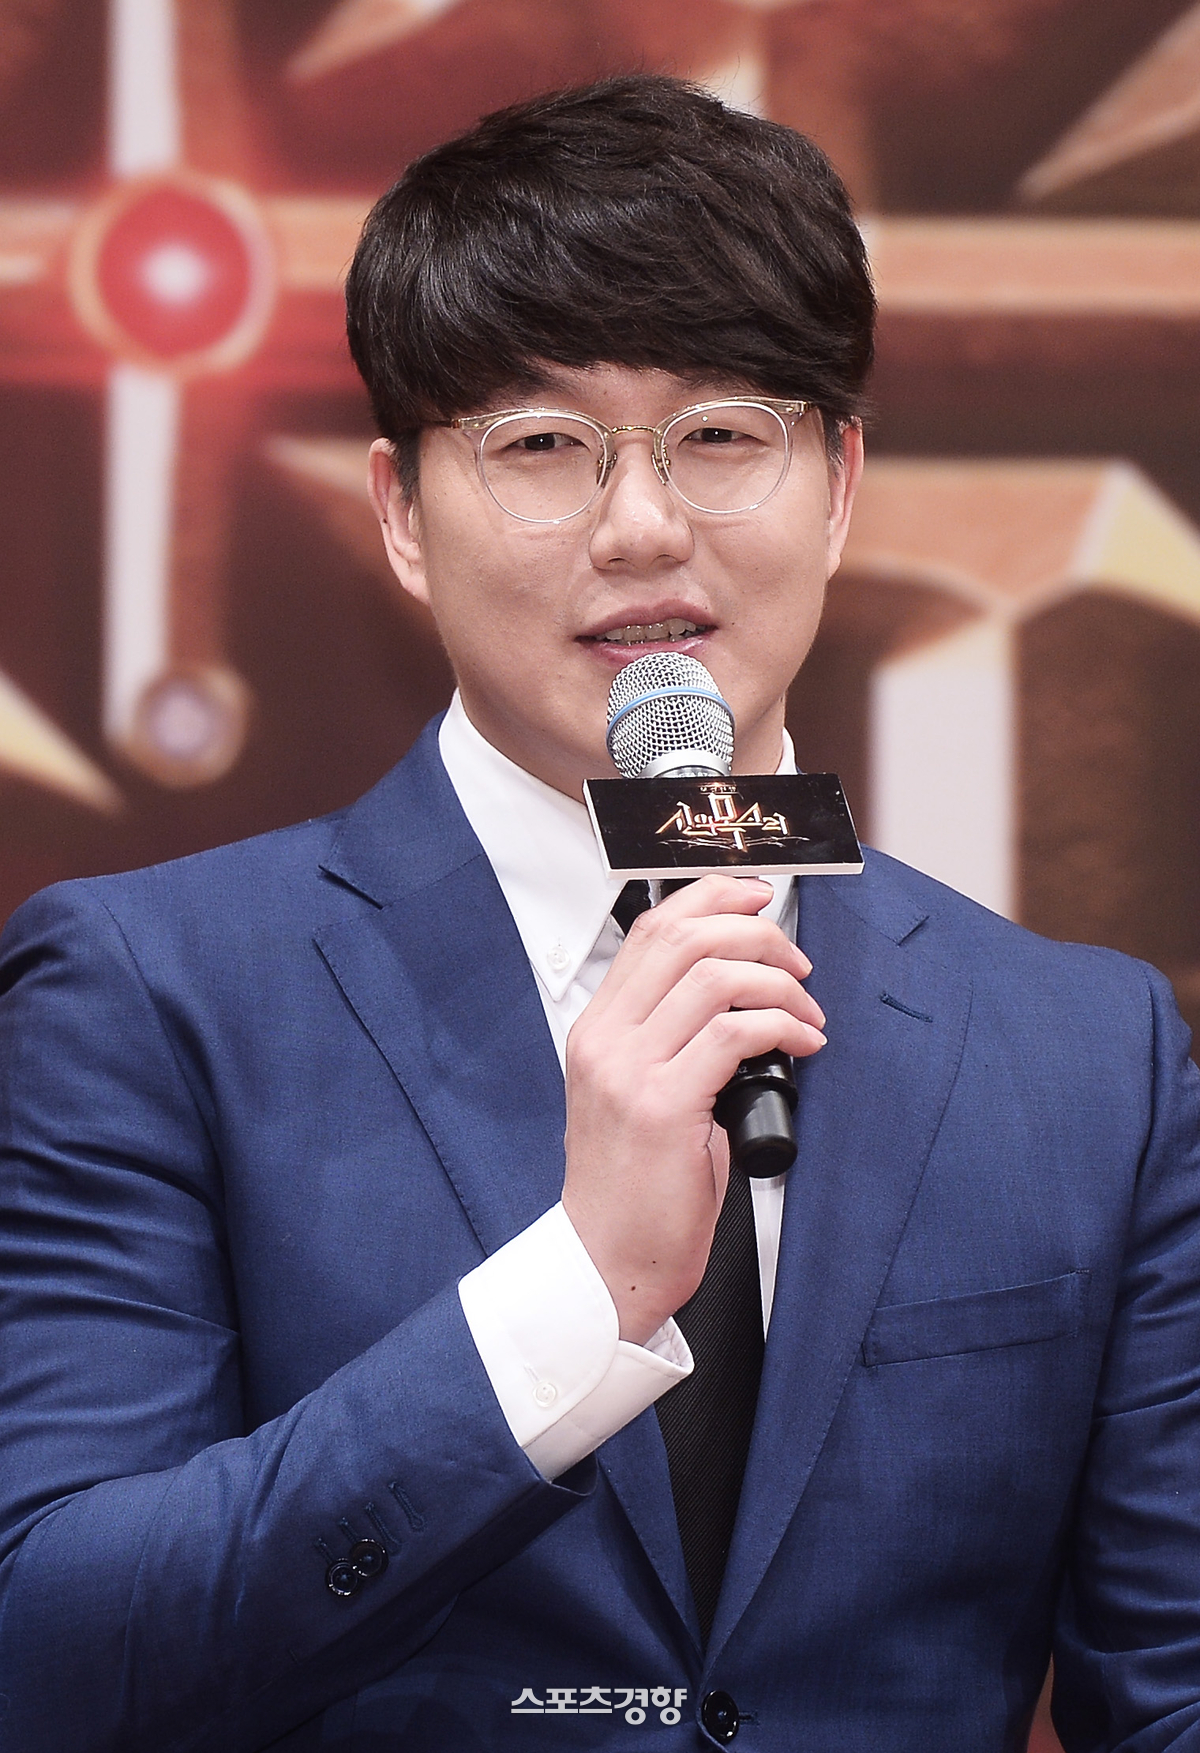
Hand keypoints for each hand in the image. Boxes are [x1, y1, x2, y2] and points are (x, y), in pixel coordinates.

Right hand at [561, 876, 825, 1344]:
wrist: (608, 1261)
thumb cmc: (634, 1188)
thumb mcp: (641, 1095)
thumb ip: (673, 1042)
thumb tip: (743, 999)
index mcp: (598, 1030)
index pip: (652, 930)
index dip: (712, 898)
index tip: (758, 898)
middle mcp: (606, 1040)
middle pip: (685, 937)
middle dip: (757, 932)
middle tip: (797, 962)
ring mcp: (630, 1071)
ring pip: (714, 976)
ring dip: (779, 982)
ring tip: (807, 1013)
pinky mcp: (663, 1107)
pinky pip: (734, 1033)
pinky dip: (781, 1026)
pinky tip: (803, 1043)